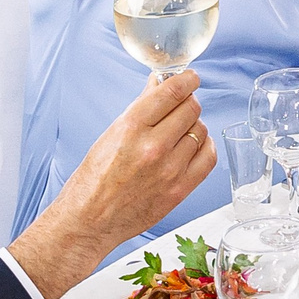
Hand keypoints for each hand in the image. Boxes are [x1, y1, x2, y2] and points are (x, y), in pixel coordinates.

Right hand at [9, 70, 214, 298]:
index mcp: (131, 127)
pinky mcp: (179, 190)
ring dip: (194, 126)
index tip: (190, 78)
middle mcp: (153, 147)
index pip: (172, 91)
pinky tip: (193, 147)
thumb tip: (160, 83)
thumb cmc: (94, 178)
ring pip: (201, 131)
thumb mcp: (111, 134)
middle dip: (187, 102)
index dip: (186, 80)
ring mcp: (169, 170)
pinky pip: (208, 157)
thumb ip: (141, 108)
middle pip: (191, 109)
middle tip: (180, 107)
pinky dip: (205, 147)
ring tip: (180, 132)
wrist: (89, 220)